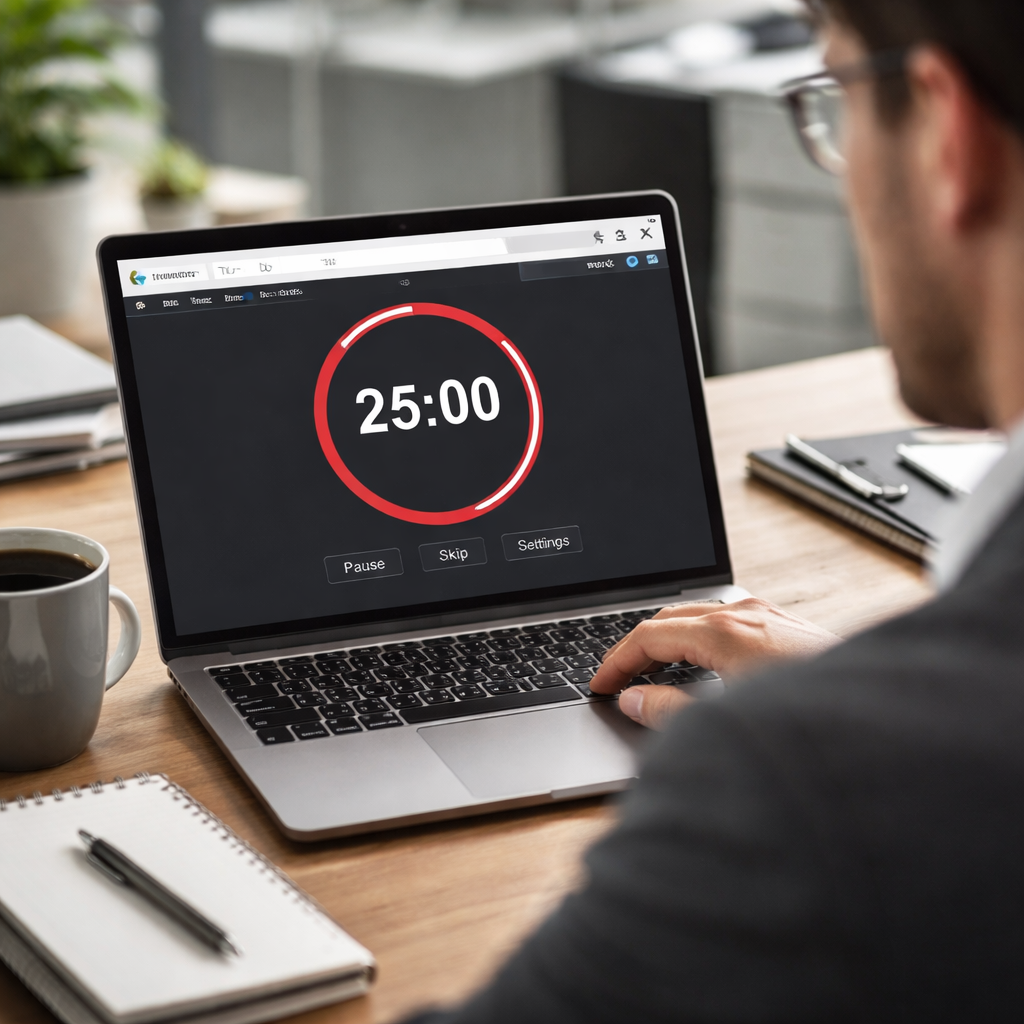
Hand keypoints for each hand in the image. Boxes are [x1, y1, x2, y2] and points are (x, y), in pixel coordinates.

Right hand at [590, 599, 840, 730]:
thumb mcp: (729, 719)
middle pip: (670, 618)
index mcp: (726, 632)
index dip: (616, 662)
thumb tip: (633, 702)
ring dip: (667, 641)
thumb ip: (672, 712)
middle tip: (615, 679)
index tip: (599, 685)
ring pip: (699, 616)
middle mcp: (746, 615)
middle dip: (636, 647)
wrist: (885, 713)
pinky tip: (700, 666)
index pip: (648, 635)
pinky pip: (726, 622)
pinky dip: (697, 639)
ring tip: (649, 673)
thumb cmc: (814, 721)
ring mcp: (769, 616)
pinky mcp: (787, 627)